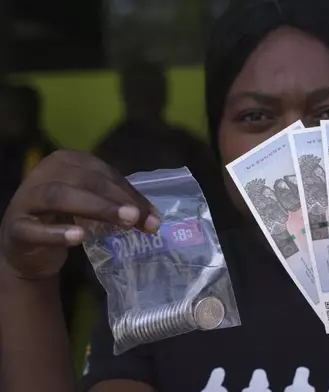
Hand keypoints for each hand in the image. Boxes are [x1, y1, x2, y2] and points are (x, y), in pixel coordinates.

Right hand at [0, 150, 159, 279]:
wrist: (27, 248)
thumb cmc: (65, 218)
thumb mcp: (93, 205)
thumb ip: (118, 204)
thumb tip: (154, 217)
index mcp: (66, 161)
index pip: (102, 173)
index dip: (129, 192)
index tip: (153, 216)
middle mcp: (43, 173)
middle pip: (84, 181)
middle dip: (117, 200)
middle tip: (140, 218)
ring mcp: (26, 199)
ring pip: (59, 196)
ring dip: (96, 208)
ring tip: (125, 222)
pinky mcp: (16, 227)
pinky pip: (34, 229)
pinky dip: (58, 232)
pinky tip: (79, 237)